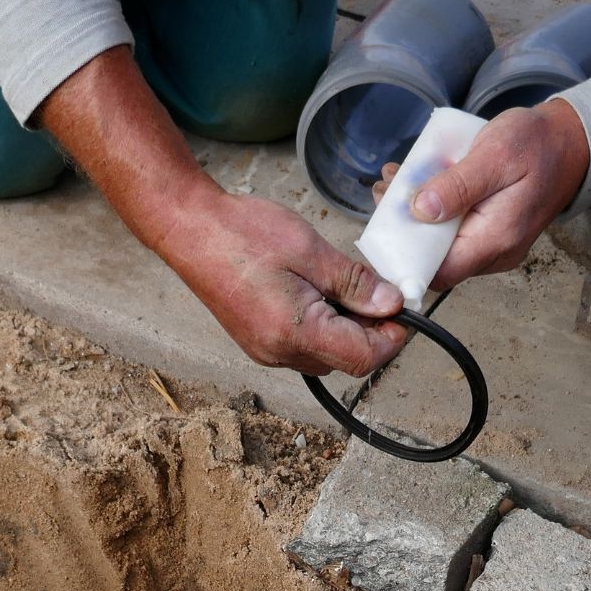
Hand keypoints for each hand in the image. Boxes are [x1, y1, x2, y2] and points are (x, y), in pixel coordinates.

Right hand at [164, 189, 407, 376]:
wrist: (189, 230)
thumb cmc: (242, 233)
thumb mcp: (310, 250)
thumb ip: (354, 283)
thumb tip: (391, 305)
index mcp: (295, 333)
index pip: (363, 358)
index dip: (391, 338)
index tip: (401, 309)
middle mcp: (280, 353)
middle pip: (347, 360)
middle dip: (369, 331)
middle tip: (374, 290)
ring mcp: (266, 352)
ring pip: (326, 355)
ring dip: (344, 329)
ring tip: (339, 286)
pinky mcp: (259, 343)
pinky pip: (303, 347)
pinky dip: (321, 326)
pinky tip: (315, 293)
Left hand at [373, 99, 590, 289]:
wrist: (570, 142)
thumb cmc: (536, 144)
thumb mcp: (495, 154)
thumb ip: (458, 185)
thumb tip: (419, 211)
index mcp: (495, 240)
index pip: (439, 273)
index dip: (406, 258)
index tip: (384, 225)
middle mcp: (494, 253)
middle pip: (436, 261)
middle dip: (405, 231)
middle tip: (387, 191)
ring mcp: (493, 247)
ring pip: (442, 246)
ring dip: (415, 218)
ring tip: (399, 180)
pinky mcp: (490, 234)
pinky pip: (455, 232)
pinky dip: (433, 211)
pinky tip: (421, 184)